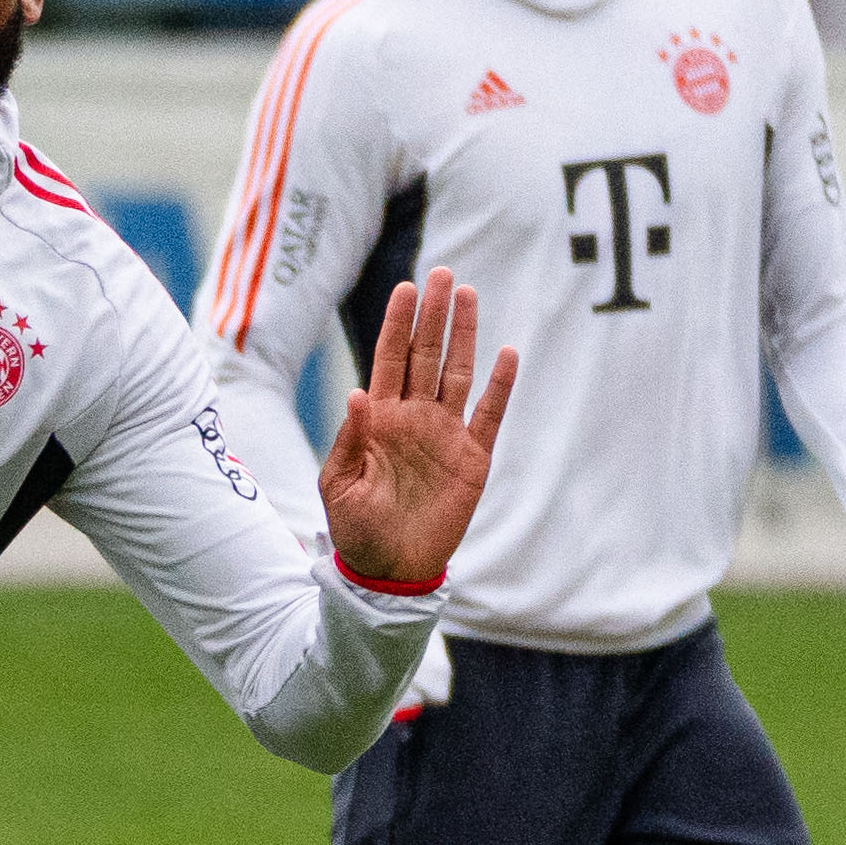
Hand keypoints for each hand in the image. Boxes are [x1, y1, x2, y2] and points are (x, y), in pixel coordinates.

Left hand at [317, 271, 516, 595]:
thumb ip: (350, 438)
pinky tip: (507, 354)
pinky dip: (499, 386)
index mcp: (378, 420)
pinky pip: (489, 416)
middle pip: (425, 355)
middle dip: (431, 315)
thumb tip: (357, 393)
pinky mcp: (472, 459)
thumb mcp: (339, 484)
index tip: (404, 288)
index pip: (388, 359)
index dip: (396, 324)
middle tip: (441, 274)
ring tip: (468, 296)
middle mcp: (413, 418)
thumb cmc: (355, 529)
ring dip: (464, 336)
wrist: (389, 570)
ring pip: (458, 374)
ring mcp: (444, 435)